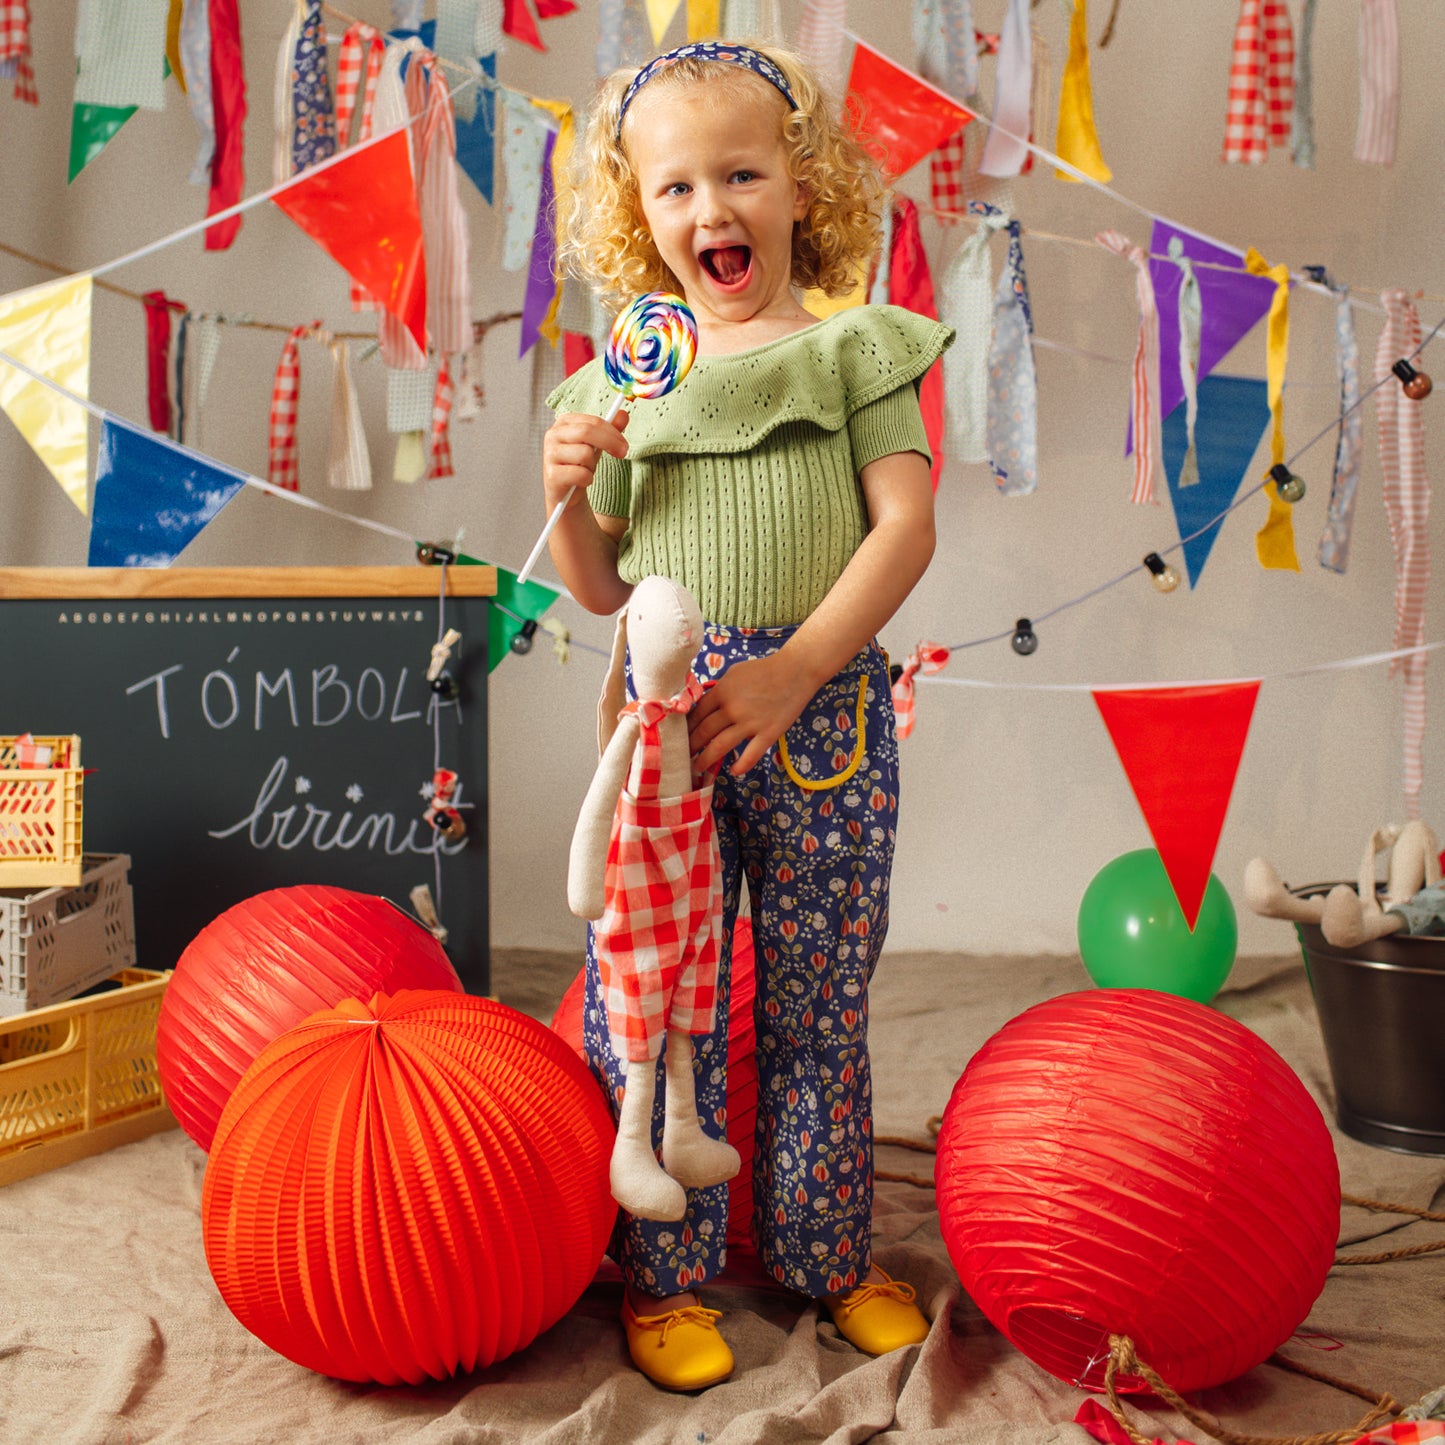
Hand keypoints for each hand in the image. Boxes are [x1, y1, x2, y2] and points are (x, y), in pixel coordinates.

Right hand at [541, 409, 628, 514]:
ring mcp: (550, 454)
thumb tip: (623, 414)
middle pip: (587, 431)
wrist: (566, 494)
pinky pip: (580, 474)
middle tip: (622, 453)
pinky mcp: (551, 474)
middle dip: (609, 442)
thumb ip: (610, 430)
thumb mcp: (597, 445)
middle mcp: (553, 434)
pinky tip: (581, 482)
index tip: (624, 444)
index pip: (592, 421)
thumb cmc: (580, 465)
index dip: (612, 432)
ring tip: (586, 470)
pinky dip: (587, 480)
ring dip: (592, 466)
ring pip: (585, 454)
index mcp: (564, 422)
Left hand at [689, 652, 817, 776]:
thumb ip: (719, 689)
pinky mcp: (768, 733)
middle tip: (683, 756)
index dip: (686, 727)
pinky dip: (741, 766)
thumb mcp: (734, 673)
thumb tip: (704, 704)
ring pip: (720, 746)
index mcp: (722, 691)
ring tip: (698, 767)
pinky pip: (751, 754)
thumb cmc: (764, 670)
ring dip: (706, 759)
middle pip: (704, 731)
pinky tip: (734, 772)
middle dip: (691, 746)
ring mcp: (750, 723)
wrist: (795, 671)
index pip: (696, 713)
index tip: (680, 736)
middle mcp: (732, 708)